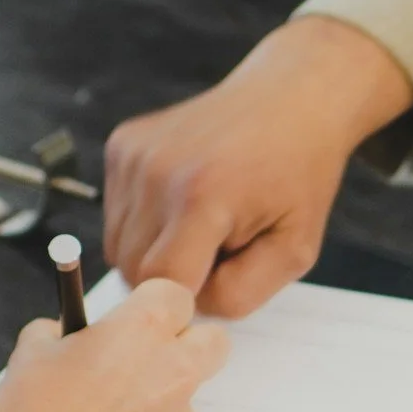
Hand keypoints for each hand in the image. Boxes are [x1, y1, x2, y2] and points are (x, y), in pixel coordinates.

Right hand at [0, 279, 231, 411]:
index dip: (154, 305)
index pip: (176, 295)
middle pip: (213, 341)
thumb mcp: (32, 351)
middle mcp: (171, 370)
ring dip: (157, 397)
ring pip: (185, 396)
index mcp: (140, 330)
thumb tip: (67, 335)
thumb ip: (62, 332)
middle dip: (190, 343)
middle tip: (148, 355)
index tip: (134, 316)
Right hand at [104, 16, 412, 318]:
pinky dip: (145, 220)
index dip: (186, 300)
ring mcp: (133, 154)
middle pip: (134, 270)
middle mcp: (156, 171)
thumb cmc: (297, 175)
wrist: (288, 99)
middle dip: (172, 277)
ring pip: (118, 246)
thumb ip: (240, 294)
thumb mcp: (295, 249)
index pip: (160, 286)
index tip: (217, 284)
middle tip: (218, 250)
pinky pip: (115, 213)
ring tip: (202, 223)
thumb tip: (185, 312)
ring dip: (155, 250)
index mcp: (203, 197)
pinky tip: (183, 198)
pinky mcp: (121, 144)